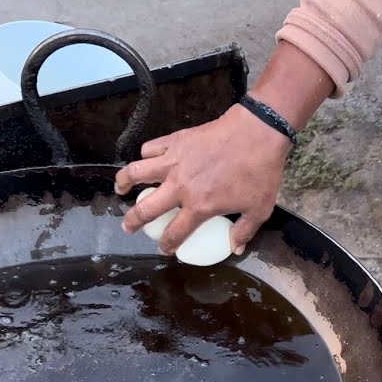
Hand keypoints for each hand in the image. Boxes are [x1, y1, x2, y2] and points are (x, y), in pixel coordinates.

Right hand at [116, 103, 291, 254]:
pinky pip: (151, 148)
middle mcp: (180, 186)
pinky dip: (145, 155)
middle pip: (146, 209)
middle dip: (133, 222)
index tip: (164, 248)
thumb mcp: (259, 209)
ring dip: (124, 183)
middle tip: (128, 227)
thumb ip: (244, 231)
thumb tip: (234, 247)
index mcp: (199, 206)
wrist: (257, 133)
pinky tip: (146, 160)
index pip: (175, 233)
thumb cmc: (260, 172)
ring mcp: (174, 162)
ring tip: (120, 189)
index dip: (167, 245)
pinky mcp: (175, 141)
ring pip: (136, 173)